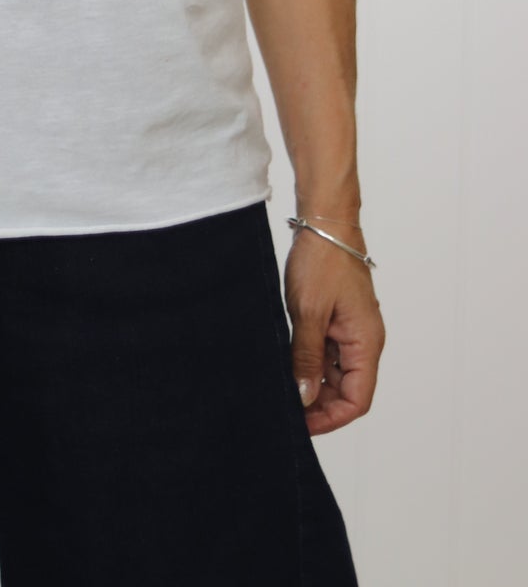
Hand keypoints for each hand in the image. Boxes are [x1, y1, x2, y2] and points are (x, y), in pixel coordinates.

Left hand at [284, 224, 385, 436]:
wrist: (324, 224)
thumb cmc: (322, 262)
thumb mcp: (309, 313)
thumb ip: (307, 357)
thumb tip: (305, 397)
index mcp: (366, 343)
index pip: (358, 400)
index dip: (331, 417)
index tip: (302, 423)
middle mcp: (363, 341)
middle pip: (347, 390)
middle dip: (319, 403)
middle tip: (285, 406)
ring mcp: (351, 331)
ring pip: (335, 373)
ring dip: (312, 382)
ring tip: (283, 385)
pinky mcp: (337, 321)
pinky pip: (327, 353)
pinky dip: (309, 362)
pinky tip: (287, 363)